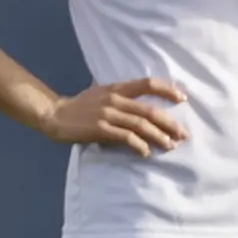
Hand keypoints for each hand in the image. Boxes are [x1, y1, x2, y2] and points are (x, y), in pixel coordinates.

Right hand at [40, 78, 189, 155]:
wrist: (55, 115)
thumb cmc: (81, 107)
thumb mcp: (102, 95)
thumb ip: (122, 98)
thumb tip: (145, 109)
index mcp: (116, 88)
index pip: (147, 84)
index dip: (167, 90)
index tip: (182, 99)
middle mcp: (115, 99)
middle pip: (149, 110)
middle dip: (169, 123)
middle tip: (182, 134)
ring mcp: (108, 114)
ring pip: (141, 125)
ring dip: (158, 137)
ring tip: (170, 146)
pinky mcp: (101, 129)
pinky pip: (126, 137)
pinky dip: (139, 145)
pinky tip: (146, 152)